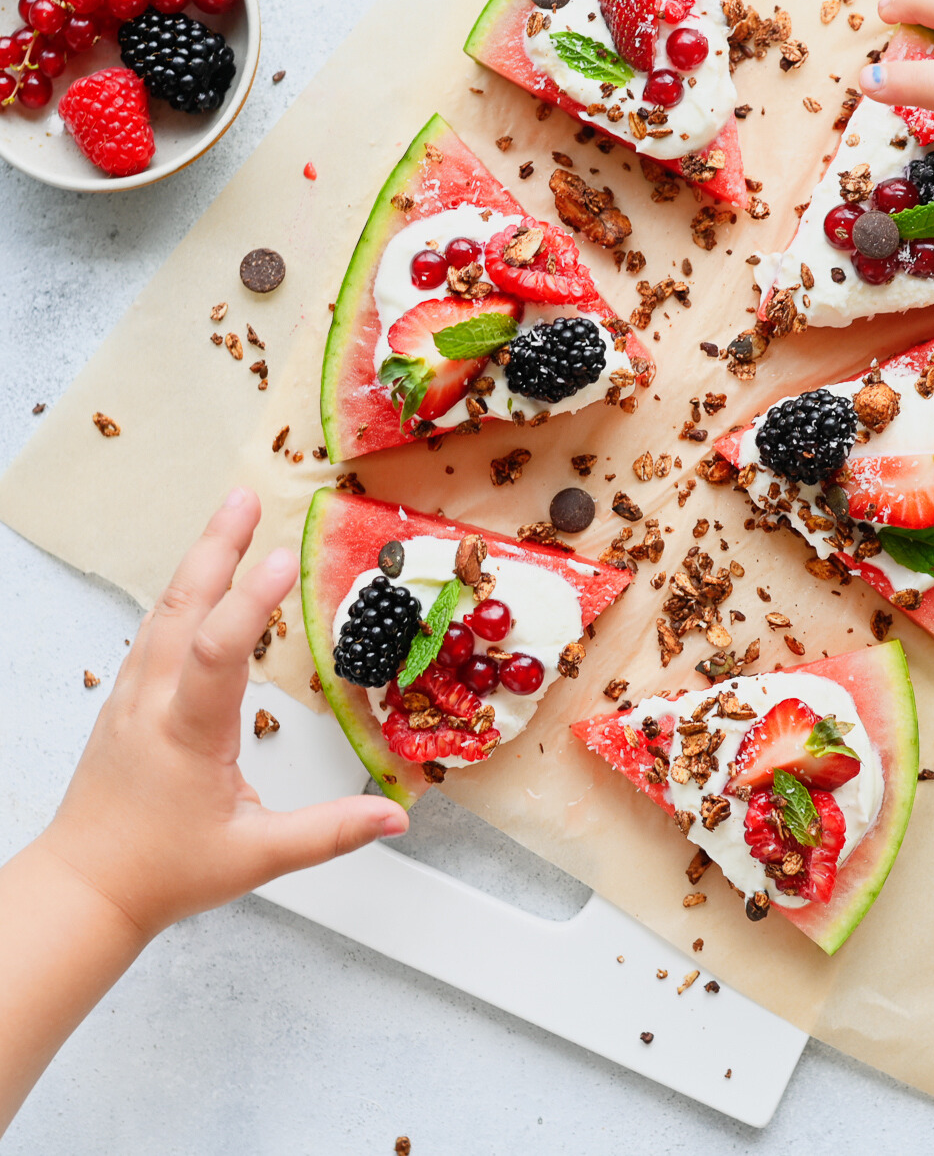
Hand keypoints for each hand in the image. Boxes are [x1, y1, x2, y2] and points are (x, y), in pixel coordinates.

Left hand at [37, 487, 407, 937]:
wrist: (84, 888)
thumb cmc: (162, 872)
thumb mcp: (255, 857)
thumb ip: (329, 833)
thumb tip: (394, 818)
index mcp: (184, 735)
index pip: (218, 654)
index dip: (251, 603)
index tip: (281, 559)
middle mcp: (151, 703)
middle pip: (181, 607)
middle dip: (215, 546)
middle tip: (246, 498)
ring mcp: (132, 695)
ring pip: (164, 610)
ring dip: (199, 559)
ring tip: (232, 516)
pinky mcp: (126, 698)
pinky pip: (156, 628)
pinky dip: (184, 590)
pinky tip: (201, 576)